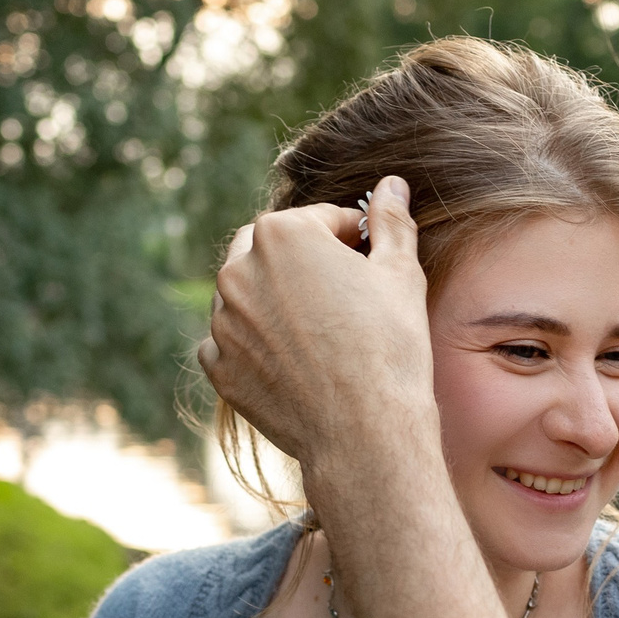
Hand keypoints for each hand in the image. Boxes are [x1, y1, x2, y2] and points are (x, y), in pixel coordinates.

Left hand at [200, 176, 435, 491]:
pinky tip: (293, 362)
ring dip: (277, 302)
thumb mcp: (400, 273)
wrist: (364, 431)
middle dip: (303, 263)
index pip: (319, 220)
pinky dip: (256, 345)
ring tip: (321, 332)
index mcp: (281, 233)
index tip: (370, 264)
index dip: (352, 240)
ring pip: (247, 295)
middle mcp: (238, 270)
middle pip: (272, 250)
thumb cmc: (389, 347)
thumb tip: (392, 186)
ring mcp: (222, 321)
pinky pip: (231, 342)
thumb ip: (391, 223)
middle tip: (343, 294)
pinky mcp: (218, 366)